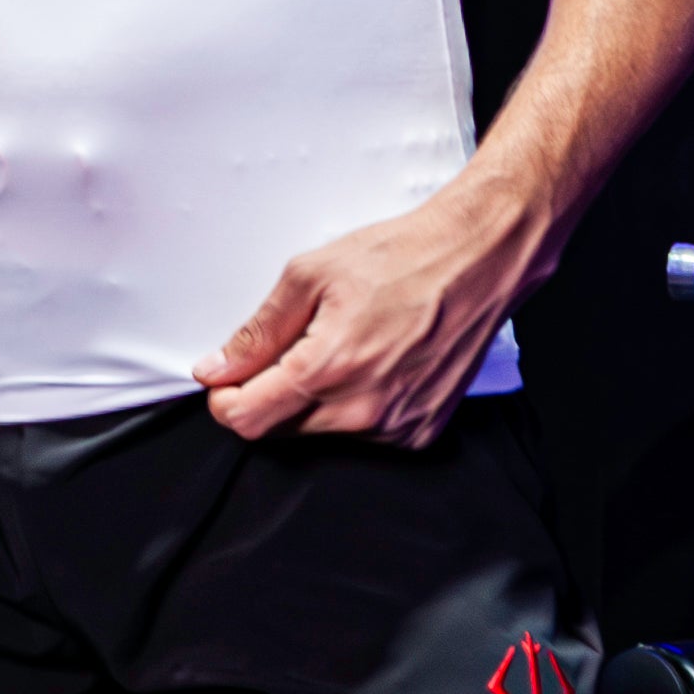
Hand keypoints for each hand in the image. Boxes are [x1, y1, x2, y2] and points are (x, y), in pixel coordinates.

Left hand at [195, 169, 539, 447]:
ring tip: (340, 349)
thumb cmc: (402, 258)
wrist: (478, 261)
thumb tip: (216, 368)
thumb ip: (257, 332)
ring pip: (320, 435)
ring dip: (311, 403)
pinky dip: (352, 408)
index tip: (227, 379)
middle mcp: (362, 409)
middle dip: (267, 396)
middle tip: (290, 350)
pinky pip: (363, 435)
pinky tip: (371, 365)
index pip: (246, 420)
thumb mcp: (310, 276)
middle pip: (278, 431)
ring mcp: (395, 426)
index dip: (225, 399)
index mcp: (326, 369)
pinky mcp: (419, 431)